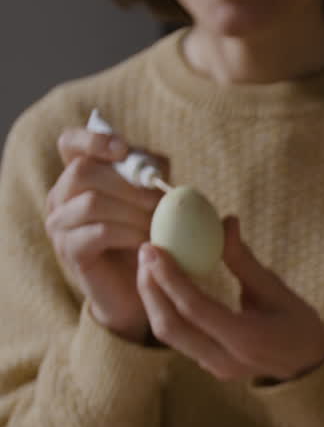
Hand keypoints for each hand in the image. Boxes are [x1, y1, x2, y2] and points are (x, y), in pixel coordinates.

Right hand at [45, 128, 162, 342]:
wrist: (140, 287)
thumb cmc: (147, 238)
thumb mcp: (152, 201)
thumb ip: (150, 177)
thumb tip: (157, 166)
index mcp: (79, 177)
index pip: (70, 143)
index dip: (93, 139)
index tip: (123, 150)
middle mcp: (61, 197)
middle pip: (82, 171)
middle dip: (128, 183)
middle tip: (161, 201)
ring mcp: (60, 225)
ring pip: (91, 202)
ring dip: (132, 210)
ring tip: (157, 224)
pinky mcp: (70, 251)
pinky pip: (98, 232)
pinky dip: (129, 233)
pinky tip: (149, 242)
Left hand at [137, 216, 323, 381]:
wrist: (310, 364)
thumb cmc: (299, 322)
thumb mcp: (277, 289)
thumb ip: (244, 260)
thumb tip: (226, 221)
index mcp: (246, 339)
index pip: (195, 307)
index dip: (169, 276)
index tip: (153, 248)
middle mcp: (226, 359)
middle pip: (170, 326)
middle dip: (151, 288)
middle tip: (146, 253)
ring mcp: (215, 367)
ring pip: (168, 334)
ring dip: (153, 299)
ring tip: (150, 267)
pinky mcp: (209, 366)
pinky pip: (178, 338)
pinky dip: (166, 310)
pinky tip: (164, 286)